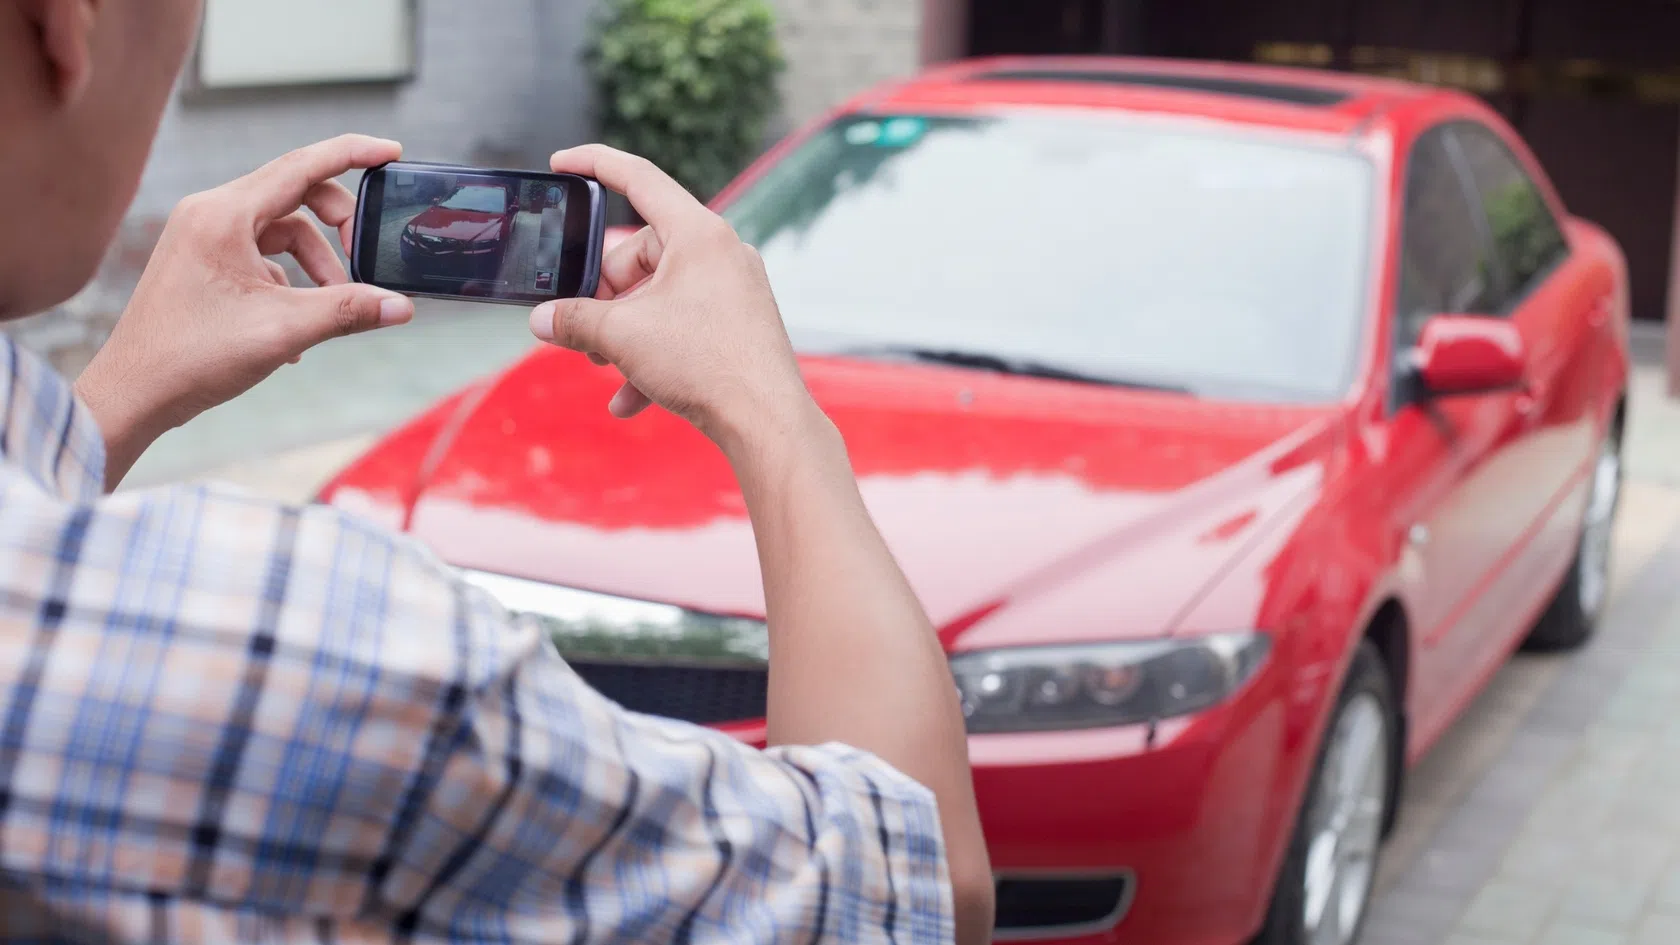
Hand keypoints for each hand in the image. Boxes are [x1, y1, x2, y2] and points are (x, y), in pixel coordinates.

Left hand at [76, 134, 414, 488]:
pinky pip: (260, 256)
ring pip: (280, 231)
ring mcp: (201, 237)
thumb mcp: (283, 331)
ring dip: (315, 264)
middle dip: (336, 226)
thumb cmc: (193, 357)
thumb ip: (347, 311)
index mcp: (223, 214)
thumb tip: (401, 306)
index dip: (352, 154)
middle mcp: (209, 214)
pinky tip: (296, 328)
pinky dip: (289, 282)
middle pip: (294, 195)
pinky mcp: (201, 262)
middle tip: (363, 260)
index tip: (391, 153)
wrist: (133, 393)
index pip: (301, 166)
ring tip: (330, 306)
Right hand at [529, 145, 815, 454]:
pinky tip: (629, 399)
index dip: (594, 164)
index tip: (562, 162)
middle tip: (584, 328)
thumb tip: (543, 321)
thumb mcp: (623, 337)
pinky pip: (685, 326)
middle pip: (643, 253)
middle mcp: (722, 252)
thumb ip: (574, 320)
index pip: (639, 178)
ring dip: (626, 332)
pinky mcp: (740, 323)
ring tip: (606, 367)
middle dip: (606, 293)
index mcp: (699, 233)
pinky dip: (654, 356)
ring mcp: (735, 288)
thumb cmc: (707, 365)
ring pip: (661, 296)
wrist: (767, 421)